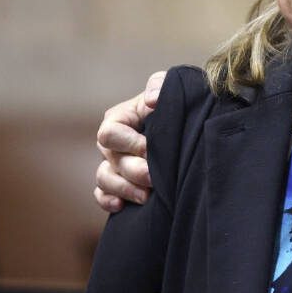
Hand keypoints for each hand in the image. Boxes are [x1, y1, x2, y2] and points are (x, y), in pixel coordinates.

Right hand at [93, 70, 165, 212]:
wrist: (189, 128)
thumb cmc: (177, 105)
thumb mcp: (172, 89)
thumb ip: (160, 85)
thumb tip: (152, 100)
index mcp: (119, 118)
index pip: (110, 133)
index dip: (129, 144)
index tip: (151, 149)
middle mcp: (112, 142)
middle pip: (110, 159)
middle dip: (133, 170)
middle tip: (155, 178)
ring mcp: (113, 164)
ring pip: (104, 179)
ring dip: (124, 189)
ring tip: (146, 196)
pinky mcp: (117, 184)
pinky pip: (102, 195)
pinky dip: (109, 201)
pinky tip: (121, 206)